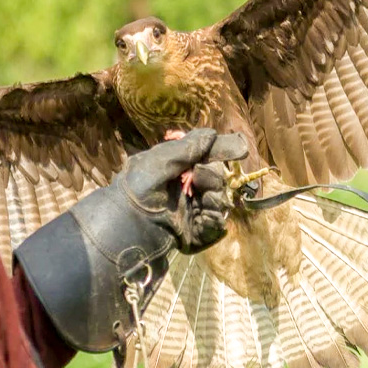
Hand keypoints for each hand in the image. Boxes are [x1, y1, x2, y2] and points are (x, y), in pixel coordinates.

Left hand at [13, 128, 248, 352]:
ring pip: (220, 200)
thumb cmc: (136, 188)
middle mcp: (185, 190)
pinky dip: (215, 217)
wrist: (127, 224)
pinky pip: (216, 223)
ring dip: (215, 194)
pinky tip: (206, 212)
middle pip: (217, 177)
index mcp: (176, 170)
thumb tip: (213, 133)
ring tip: (201, 194)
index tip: (240, 147)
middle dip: (213, 174)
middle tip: (198, 175)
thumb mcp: (159, 161)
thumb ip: (188, 147)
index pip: (206, 158)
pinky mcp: (194, 233)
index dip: (223, 151)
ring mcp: (191, 212)